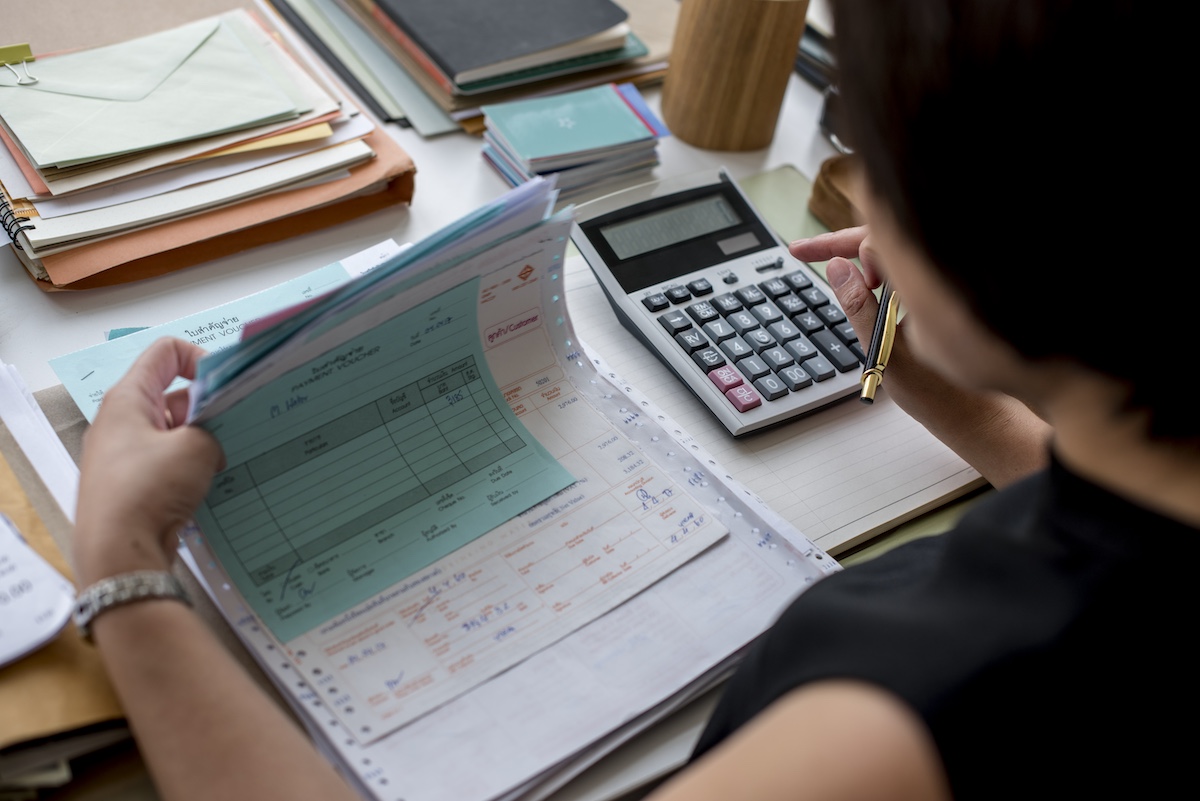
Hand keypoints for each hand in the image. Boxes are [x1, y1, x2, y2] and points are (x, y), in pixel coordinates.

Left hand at [74, 338, 223, 585]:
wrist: (118, 555)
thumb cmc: (149, 489)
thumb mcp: (196, 448)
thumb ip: (213, 429)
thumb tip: (212, 439)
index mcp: (128, 399)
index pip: (166, 352)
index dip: (200, 358)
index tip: (226, 385)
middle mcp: (121, 421)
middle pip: (173, 394)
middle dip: (208, 407)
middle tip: (238, 425)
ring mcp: (125, 455)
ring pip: (174, 431)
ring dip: (203, 440)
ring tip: (229, 457)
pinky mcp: (132, 484)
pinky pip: (169, 462)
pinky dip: (192, 466)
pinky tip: (211, 483)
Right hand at [789, 228, 1051, 486]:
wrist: (975, 414)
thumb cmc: (937, 390)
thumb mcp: (886, 351)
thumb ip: (860, 308)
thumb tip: (836, 268)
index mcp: (925, 284)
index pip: (878, 240)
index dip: (849, 251)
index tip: (827, 271)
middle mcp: (933, 280)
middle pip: (881, 241)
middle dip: (840, 244)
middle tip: (802, 251)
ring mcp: (935, 290)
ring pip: (891, 257)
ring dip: (856, 256)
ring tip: (823, 256)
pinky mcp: (936, 302)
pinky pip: (900, 275)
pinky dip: (873, 273)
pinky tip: (858, 281)